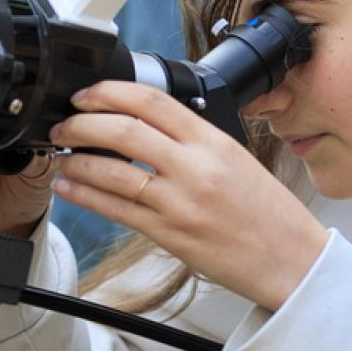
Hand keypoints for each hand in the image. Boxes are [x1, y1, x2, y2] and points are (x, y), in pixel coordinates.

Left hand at [49, 81, 329, 310]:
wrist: (291, 259)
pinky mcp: (169, 234)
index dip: (109, 91)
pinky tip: (69, 186)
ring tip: (60, 154)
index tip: (88, 94)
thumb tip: (147, 125)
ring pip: (113, 171)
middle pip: (124, 129)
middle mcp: (195, 167)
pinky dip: (86, 194)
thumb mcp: (235, 158)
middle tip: (64, 123)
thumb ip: (193, 140)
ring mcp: (180, 202)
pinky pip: (116, 210)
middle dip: (82, 122)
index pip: (151, 100)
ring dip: (77, 159)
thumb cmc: (267, 213)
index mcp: (213, 140)